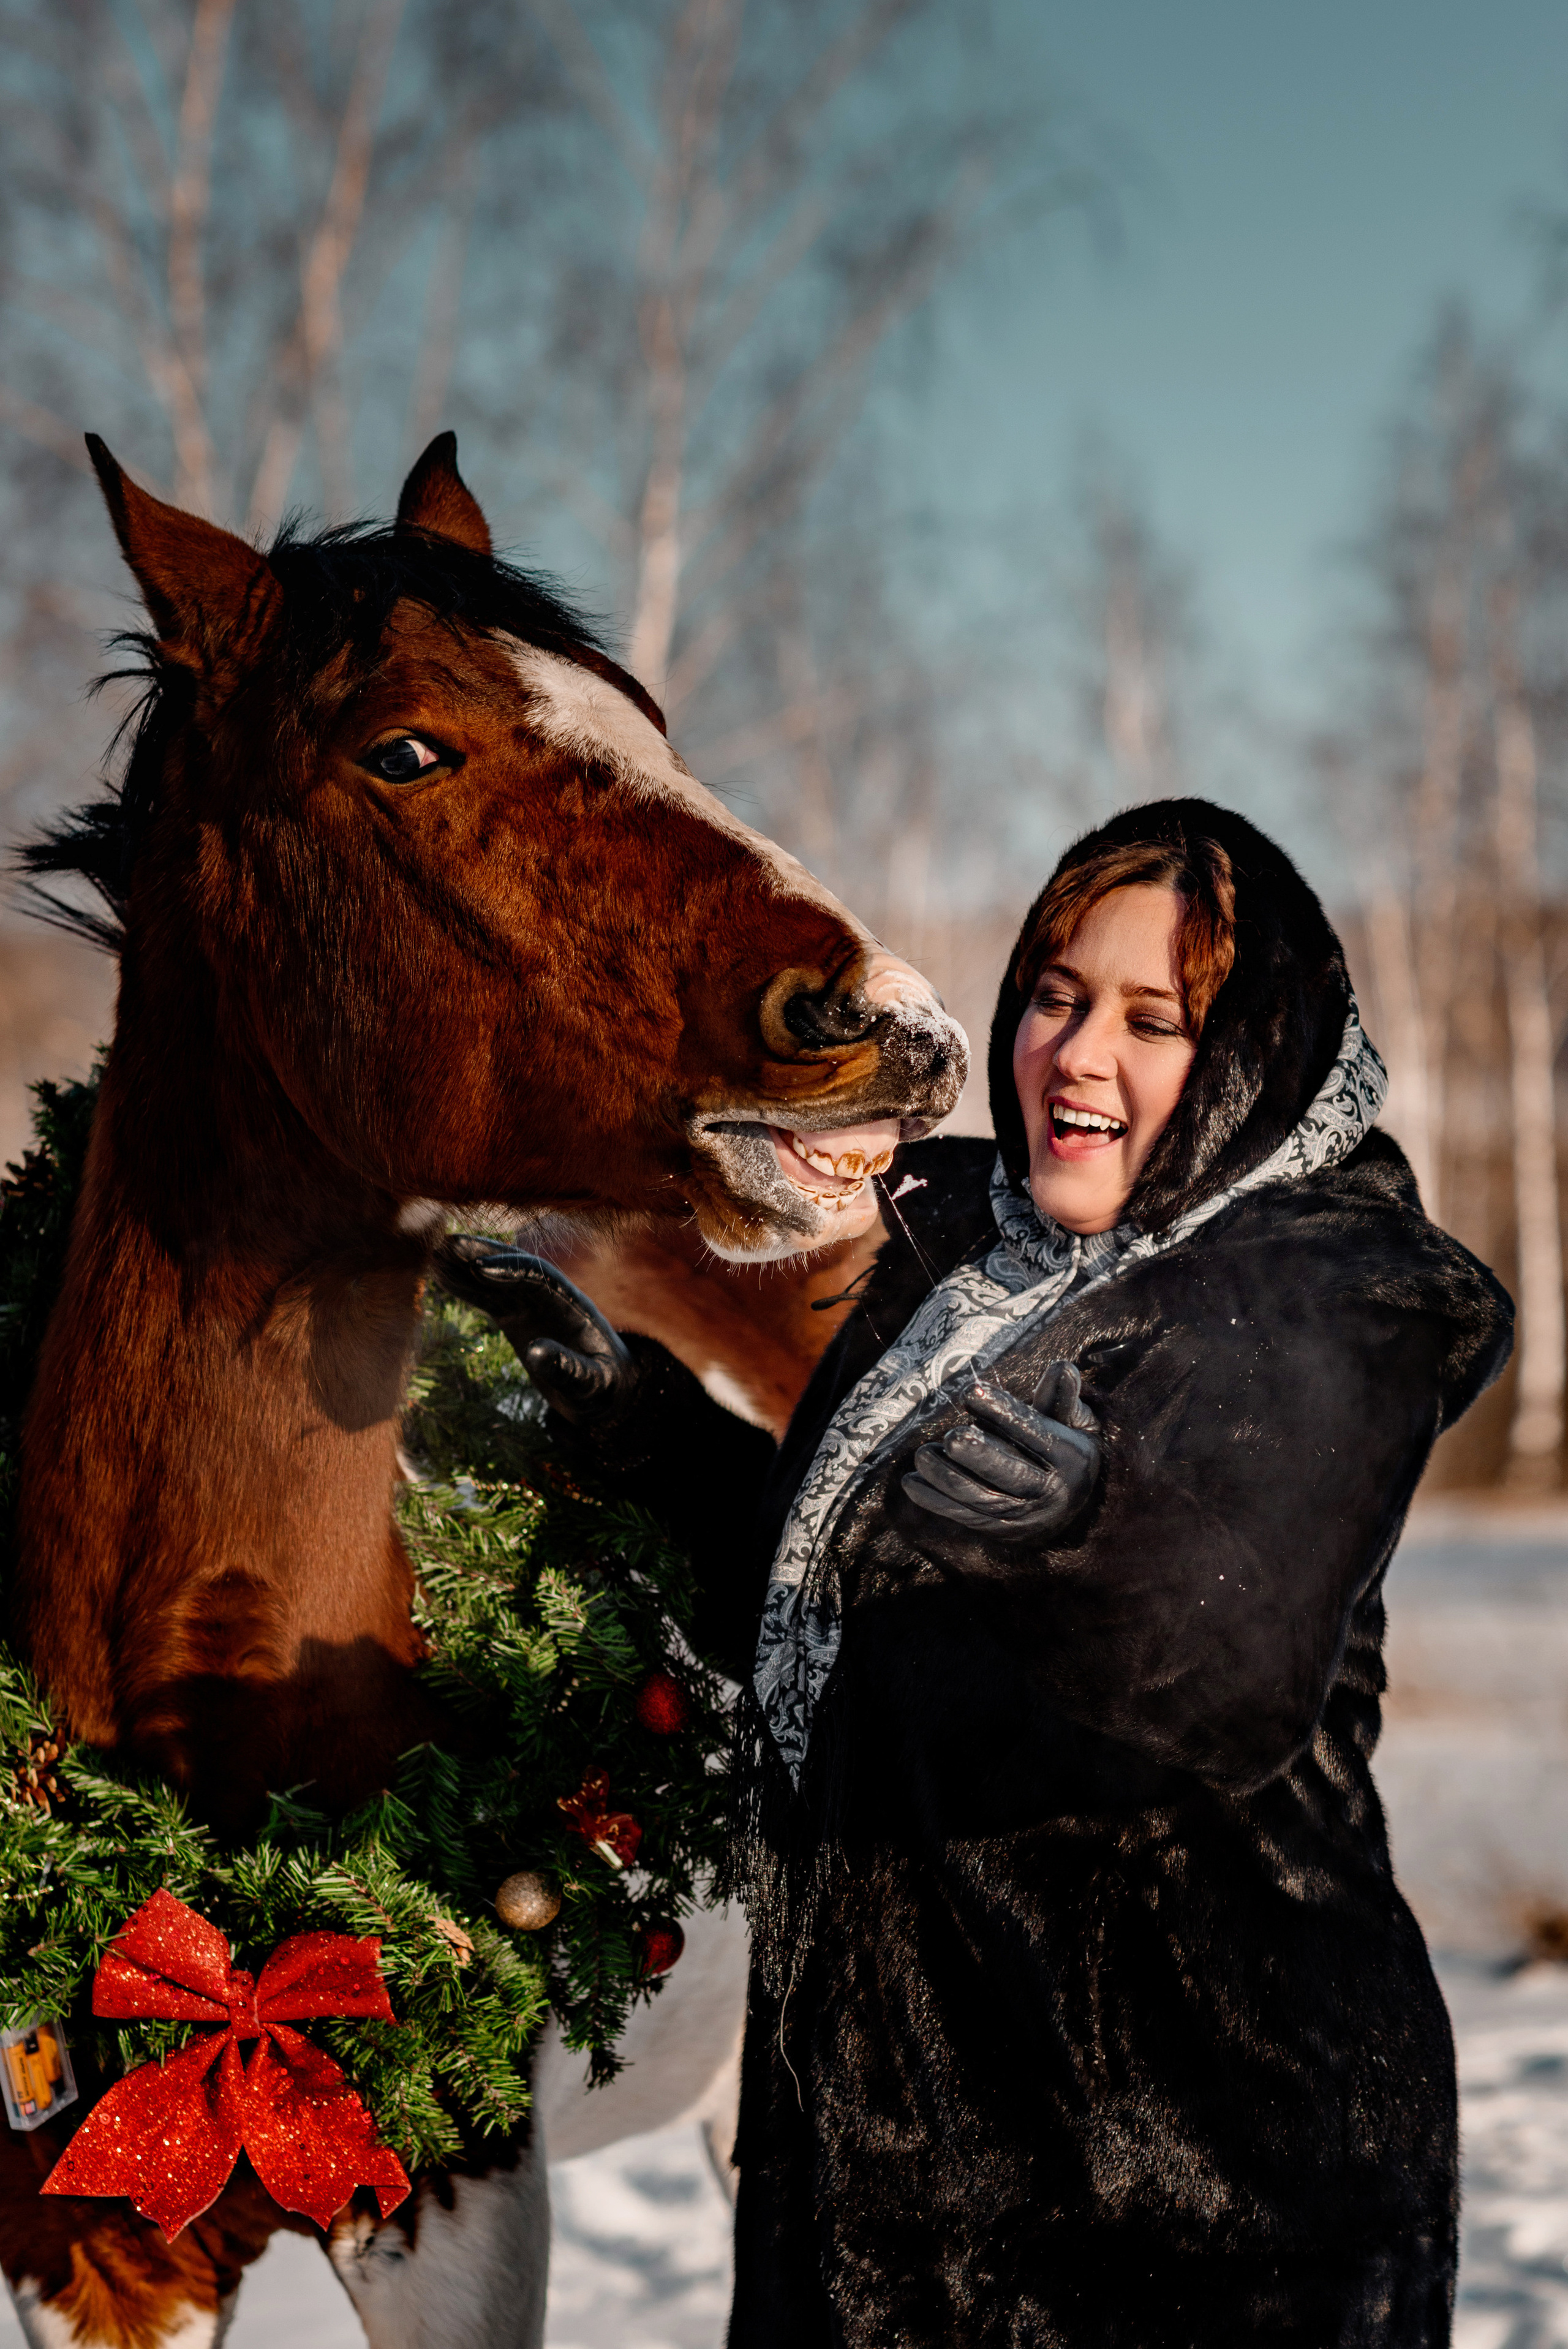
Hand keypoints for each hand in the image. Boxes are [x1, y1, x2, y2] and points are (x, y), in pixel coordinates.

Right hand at [435, 1239, 636, 1424]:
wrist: (606, 1390)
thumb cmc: (604, 1388)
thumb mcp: (594, 1385)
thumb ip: (570, 1370)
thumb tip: (535, 1353)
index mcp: (573, 1306)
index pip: (541, 1279)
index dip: (512, 1270)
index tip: (481, 1268)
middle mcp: (550, 1298)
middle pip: (514, 1268)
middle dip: (483, 1255)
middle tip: (448, 1244)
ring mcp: (530, 1305)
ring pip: (495, 1279)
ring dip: (466, 1266)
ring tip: (433, 1253)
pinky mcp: (515, 1317)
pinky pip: (487, 1297)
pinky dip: (464, 1286)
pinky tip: (439, 1275)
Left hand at [902, 1360, 1100, 1541]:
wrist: (1074, 1509)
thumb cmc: (1065, 1449)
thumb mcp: (1076, 1422)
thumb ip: (1062, 1396)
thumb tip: (1062, 1366)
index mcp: (1069, 1456)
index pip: (1034, 1433)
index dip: (1004, 1413)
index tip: (972, 1393)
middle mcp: (1048, 1490)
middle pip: (1010, 1473)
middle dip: (979, 1456)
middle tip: (951, 1437)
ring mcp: (1022, 1514)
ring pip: (982, 1498)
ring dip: (948, 1478)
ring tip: (922, 1455)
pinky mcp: (999, 1529)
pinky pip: (965, 1516)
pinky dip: (936, 1501)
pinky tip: (911, 1482)